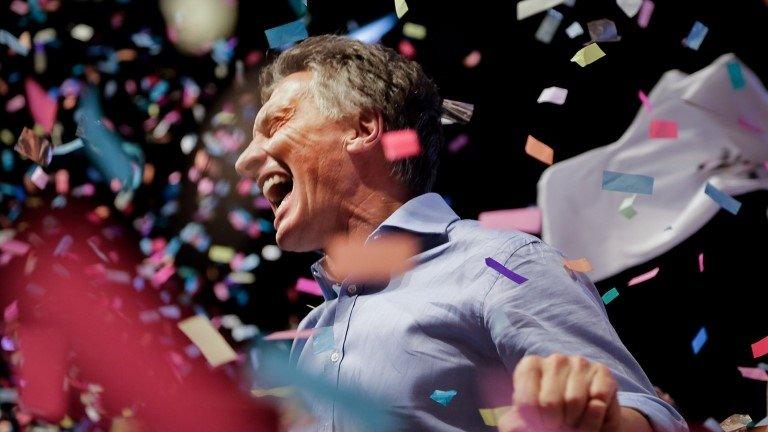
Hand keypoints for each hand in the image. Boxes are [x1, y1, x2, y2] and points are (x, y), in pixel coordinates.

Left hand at [499, 354, 621, 431]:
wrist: (586, 419)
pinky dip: (594, 418)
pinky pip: (597, 401)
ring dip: (576, 422)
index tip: (541, 425)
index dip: (535, 422)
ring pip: (574, 402)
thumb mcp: (529, 421)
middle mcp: (554, 360)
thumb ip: (515, 424)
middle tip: (560, 426)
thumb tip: (513, 428)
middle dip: (555, 423)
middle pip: (549, 403)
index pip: (526, 402)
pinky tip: (589, 414)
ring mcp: (579, 363)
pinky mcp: (602, 372)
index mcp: (530, 366)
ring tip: (574, 421)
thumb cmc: (553, 417)